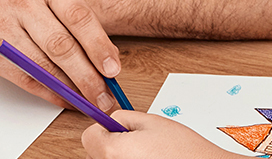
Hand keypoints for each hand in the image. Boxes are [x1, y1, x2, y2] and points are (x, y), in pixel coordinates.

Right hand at [0, 0, 120, 111]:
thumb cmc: (24, 0)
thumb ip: (80, 24)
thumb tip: (109, 59)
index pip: (78, 16)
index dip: (98, 45)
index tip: (112, 69)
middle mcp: (21, 3)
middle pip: (59, 45)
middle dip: (86, 75)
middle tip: (104, 95)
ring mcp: (0, 28)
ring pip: (41, 66)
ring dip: (69, 89)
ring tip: (89, 101)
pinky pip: (25, 80)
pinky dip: (50, 93)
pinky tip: (66, 98)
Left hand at [83, 111, 235, 158]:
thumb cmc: (182, 149)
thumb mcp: (152, 121)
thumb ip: (124, 117)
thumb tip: (110, 120)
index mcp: (112, 150)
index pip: (89, 136)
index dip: (105, 128)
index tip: (119, 130)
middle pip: (94, 153)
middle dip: (111, 144)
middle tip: (139, 142)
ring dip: (119, 156)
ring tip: (146, 154)